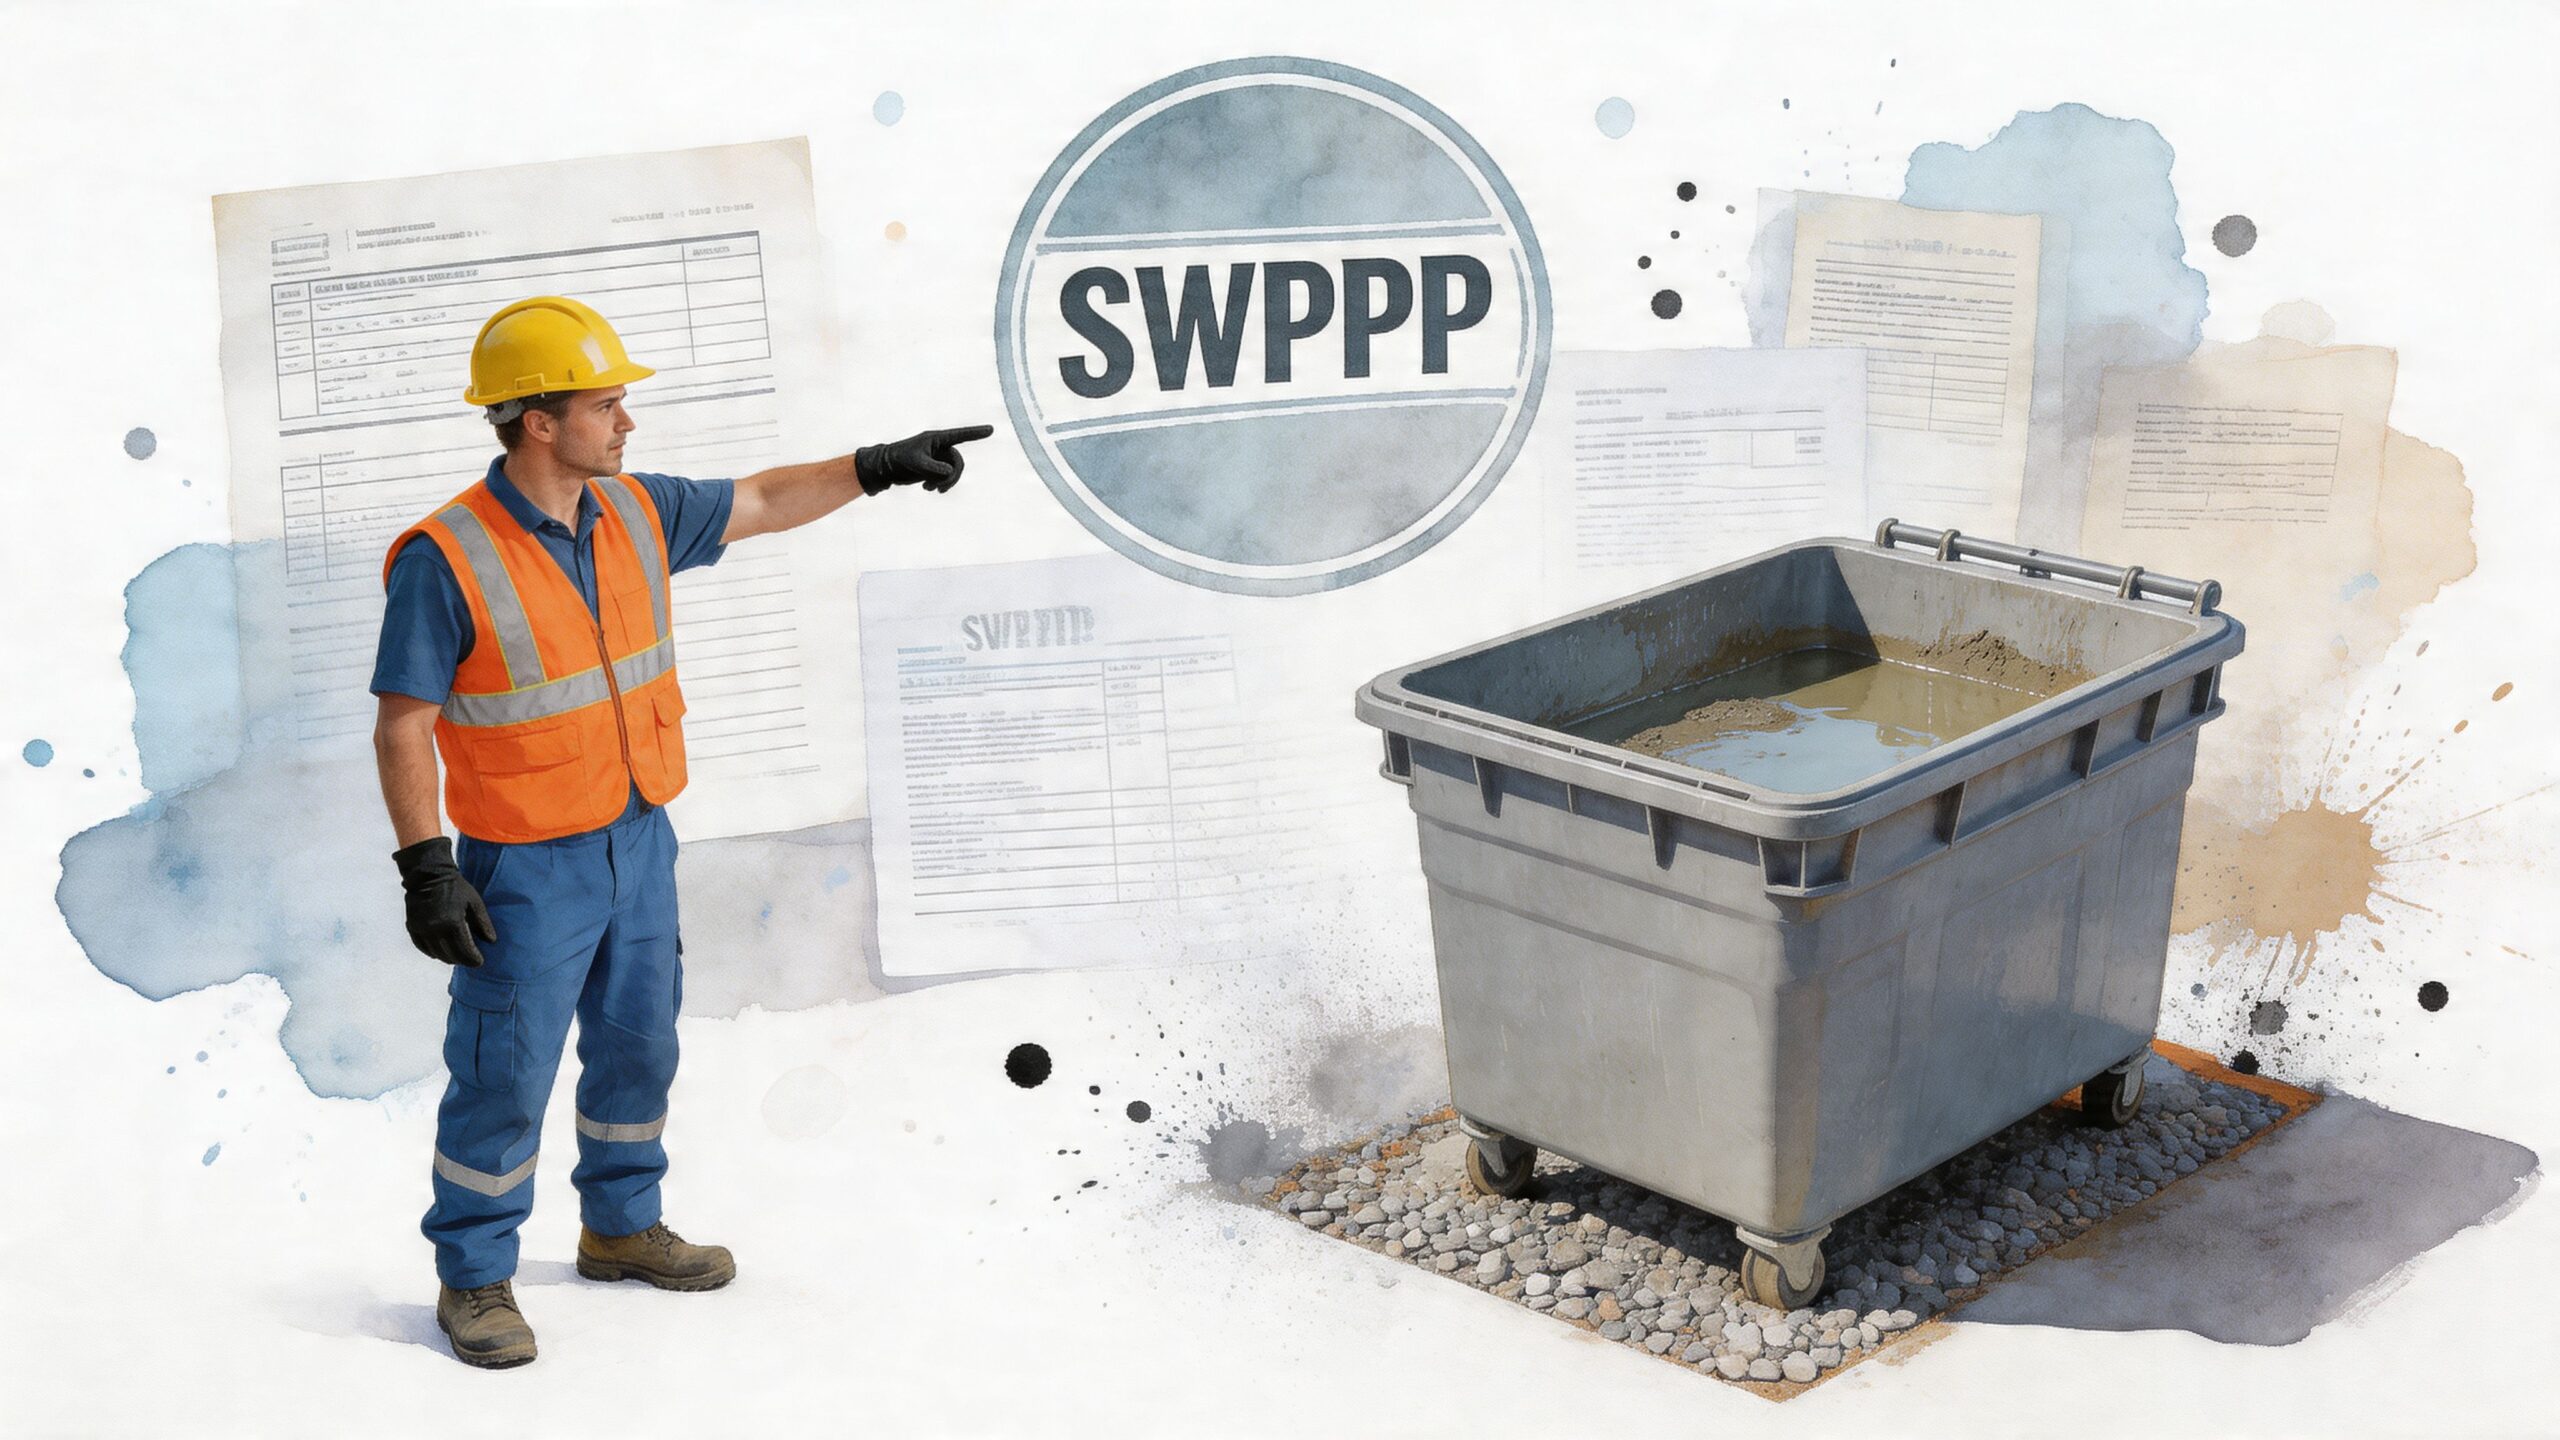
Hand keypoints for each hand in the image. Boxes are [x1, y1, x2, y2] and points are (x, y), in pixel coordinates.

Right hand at [392, 836, 496, 967]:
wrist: (428, 875)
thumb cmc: (455, 887)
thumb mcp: (474, 902)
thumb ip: (483, 923)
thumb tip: (491, 941)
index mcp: (452, 923)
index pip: (464, 951)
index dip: (473, 959)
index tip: (479, 962)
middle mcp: (435, 930)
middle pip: (450, 956)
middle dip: (462, 960)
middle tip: (470, 960)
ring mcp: (422, 929)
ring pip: (436, 954)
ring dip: (448, 957)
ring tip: (457, 955)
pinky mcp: (412, 927)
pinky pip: (422, 947)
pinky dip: (432, 952)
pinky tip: (440, 951)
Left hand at [856, 424, 994, 494]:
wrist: (886, 467)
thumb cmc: (899, 459)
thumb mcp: (917, 463)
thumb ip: (934, 467)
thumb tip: (949, 472)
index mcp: (936, 439)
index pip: (960, 435)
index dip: (976, 433)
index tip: (991, 429)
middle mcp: (939, 447)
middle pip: (958, 462)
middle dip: (952, 477)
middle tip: (940, 489)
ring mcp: (938, 458)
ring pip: (953, 472)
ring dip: (945, 483)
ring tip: (930, 489)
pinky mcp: (935, 468)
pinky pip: (946, 477)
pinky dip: (940, 484)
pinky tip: (927, 488)